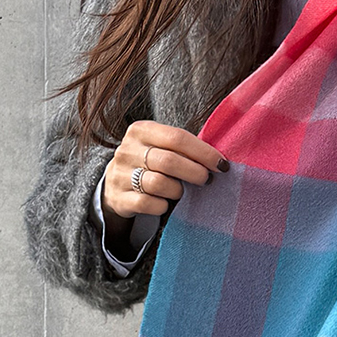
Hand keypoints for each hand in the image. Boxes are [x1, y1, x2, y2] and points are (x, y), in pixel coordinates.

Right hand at [101, 121, 229, 229]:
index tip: (222, 165)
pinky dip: (162, 206)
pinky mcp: (119, 198)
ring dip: (177, 191)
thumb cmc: (149, 162)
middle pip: (169, 161)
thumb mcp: (161, 146)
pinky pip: (148, 204)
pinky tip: (165, 204)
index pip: (177, 138)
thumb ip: (183, 148)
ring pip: (159, 184)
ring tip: (181, 192)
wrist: (115, 183)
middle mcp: (127, 150)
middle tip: (206, 180)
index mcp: (141, 130)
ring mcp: (120, 174)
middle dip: (194, 173)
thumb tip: (219, 161)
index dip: (203, 152)